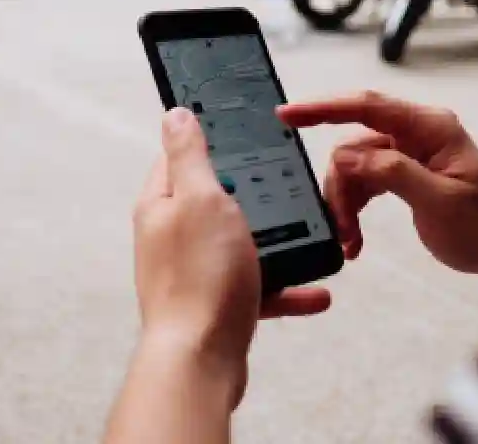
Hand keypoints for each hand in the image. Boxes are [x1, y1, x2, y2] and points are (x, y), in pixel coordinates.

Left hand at [131, 109, 331, 403]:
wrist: (200, 362)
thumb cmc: (200, 278)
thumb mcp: (201, 199)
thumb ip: (190, 156)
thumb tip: (174, 114)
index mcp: (161, 206)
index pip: (178, 157)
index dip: (208, 140)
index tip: (241, 131)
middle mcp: (172, 238)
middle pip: (215, 202)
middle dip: (254, 196)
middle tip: (287, 186)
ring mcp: (194, 274)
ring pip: (242, 247)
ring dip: (278, 244)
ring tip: (312, 239)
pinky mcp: (217, 307)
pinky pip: (258, 290)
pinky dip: (287, 290)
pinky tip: (316, 292)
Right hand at [278, 92, 477, 291]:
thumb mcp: (441, 201)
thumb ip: (393, 173)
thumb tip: (345, 155)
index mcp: (429, 127)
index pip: (366, 106)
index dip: (323, 108)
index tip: (287, 115)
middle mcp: (415, 133)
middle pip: (352, 144)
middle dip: (339, 186)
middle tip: (342, 228)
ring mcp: (407, 153)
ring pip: (353, 168)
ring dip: (345, 204)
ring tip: (349, 240)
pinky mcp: (401, 173)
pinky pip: (363, 183)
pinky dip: (354, 210)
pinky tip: (354, 239)